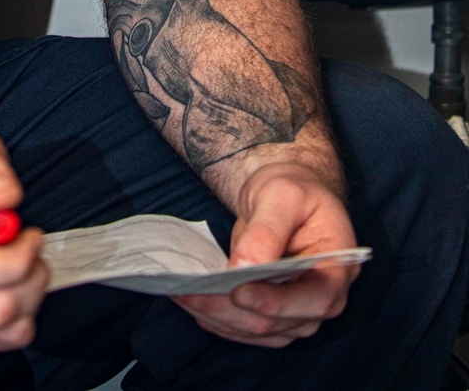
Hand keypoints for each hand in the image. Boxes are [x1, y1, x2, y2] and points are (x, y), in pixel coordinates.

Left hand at [172, 162, 358, 347]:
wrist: (288, 195)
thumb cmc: (292, 189)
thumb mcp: (281, 195)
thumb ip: (266, 232)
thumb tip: (242, 269)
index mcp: (339, 266)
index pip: (316, 299)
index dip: (277, 303)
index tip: (238, 292)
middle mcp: (324, 299)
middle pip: (280, 323)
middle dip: (232, 310)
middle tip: (191, 292)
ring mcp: (299, 311)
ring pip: (259, 332)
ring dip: (219, 318)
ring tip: (181, 294)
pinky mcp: (275, 314)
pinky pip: (248, 328)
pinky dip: (219, 319)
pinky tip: (192, 300)